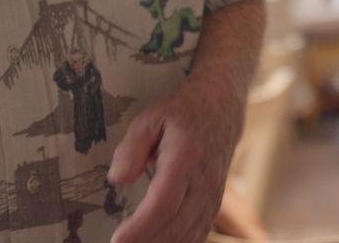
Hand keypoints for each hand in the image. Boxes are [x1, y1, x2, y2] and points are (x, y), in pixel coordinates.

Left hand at [108, 70, 246, 242]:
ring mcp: (213, 196)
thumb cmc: (182, 113)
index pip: (163, 204)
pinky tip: (157, 242)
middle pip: (175, 227)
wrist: (221, 108)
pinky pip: (199, 233)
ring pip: (188, 235)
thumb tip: (117, 179)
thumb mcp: (150, 118)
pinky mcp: (215, 204)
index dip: (139, 228)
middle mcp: (204, 182)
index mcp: (186, 158)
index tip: (117, 240)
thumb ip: (131, 148)